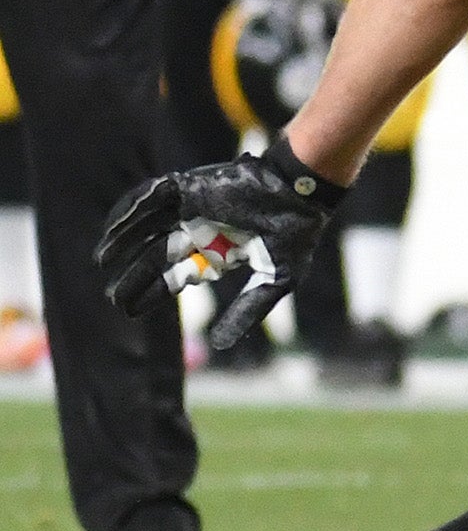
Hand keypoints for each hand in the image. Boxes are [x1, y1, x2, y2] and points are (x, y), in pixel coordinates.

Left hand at [98, 141, 347, 349]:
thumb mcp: (275, 279)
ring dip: (124, 241)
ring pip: (148, 225)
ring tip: (103, 261)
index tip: (130, 310)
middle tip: (112, 296)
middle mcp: (201, 228)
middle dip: (134, 275)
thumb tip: (221, 344)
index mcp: (220, 250)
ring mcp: (193, 206)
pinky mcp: (189, 185)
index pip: (179, 273)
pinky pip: (151, 197)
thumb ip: (248, 309)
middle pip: (158, 253)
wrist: (302, 191)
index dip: (155, 290)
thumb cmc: (294, 232)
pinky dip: (130, 210)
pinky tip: (115, 230)